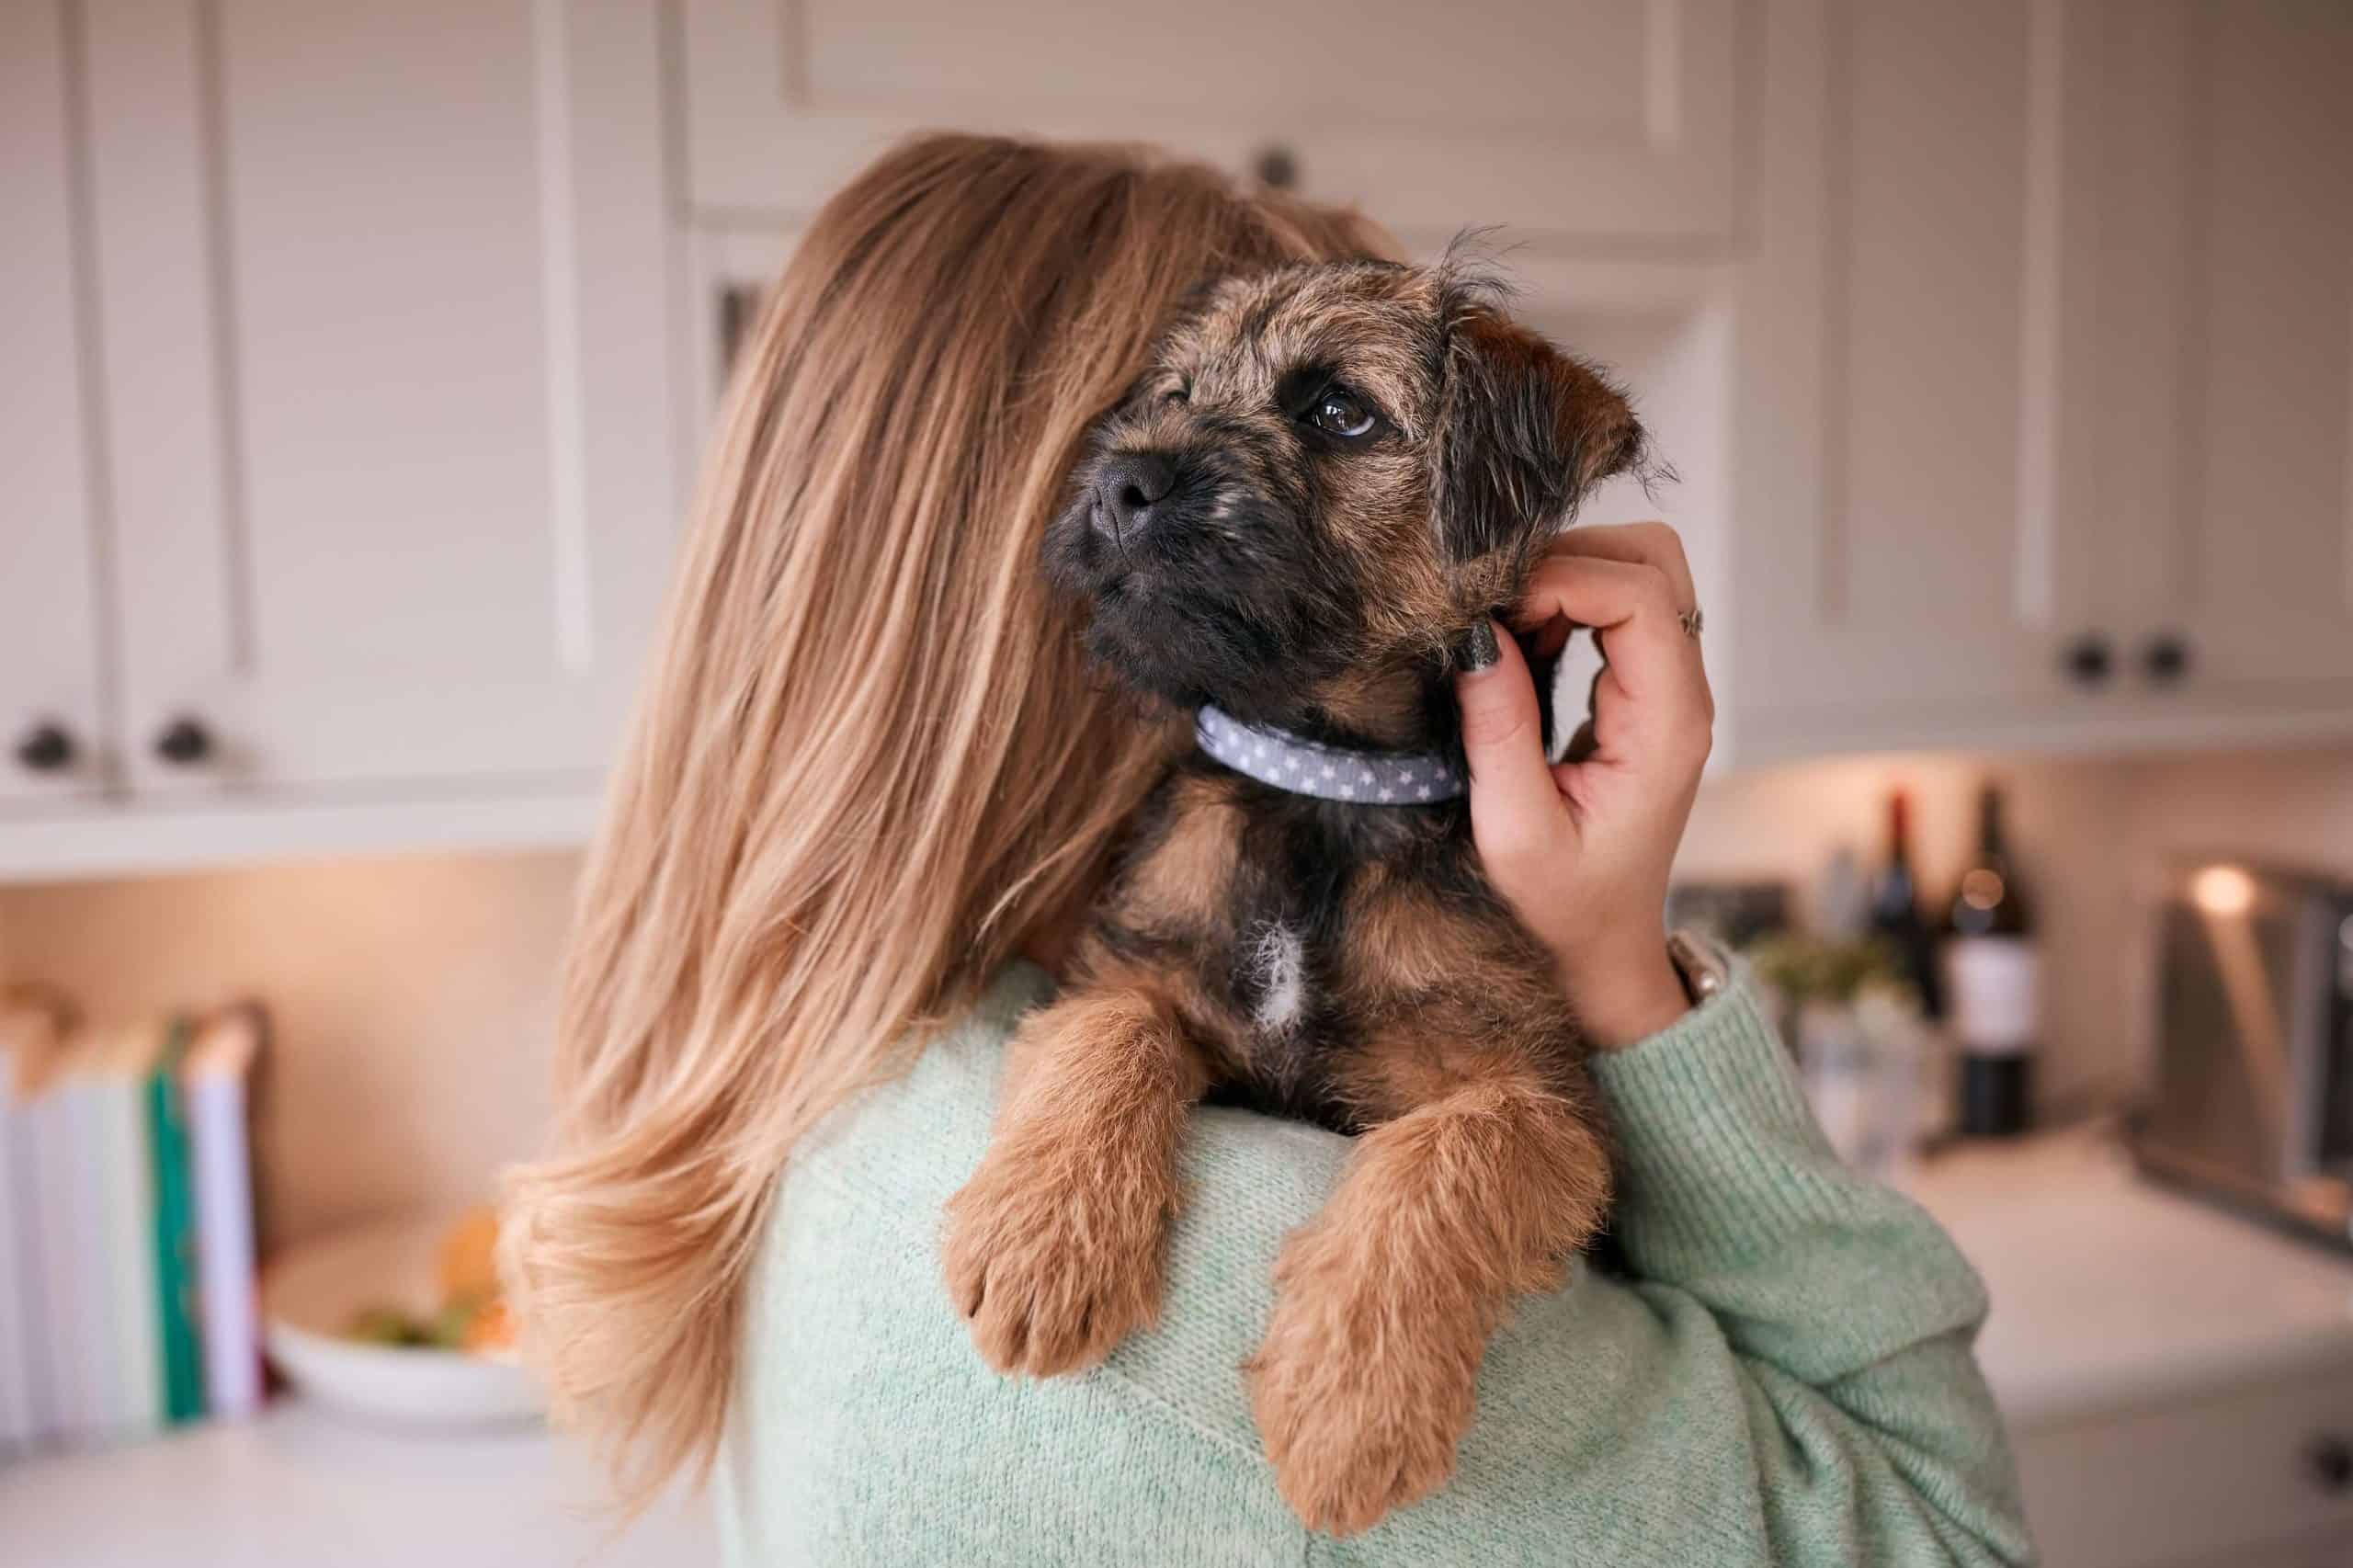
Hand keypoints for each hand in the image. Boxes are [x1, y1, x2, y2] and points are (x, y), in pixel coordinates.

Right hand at [1454, 522, 1713, 1048]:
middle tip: (1499, 607)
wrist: (1604, 943)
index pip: (1641, 596)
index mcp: (1667, 728)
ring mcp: (1670, 688)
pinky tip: (1522, 639)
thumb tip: (1477, 636)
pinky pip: (1620, 604)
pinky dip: (1567, 598)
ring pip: (1641, 570)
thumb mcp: (1516, 832)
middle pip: (1655, 560)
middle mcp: (1684, 696)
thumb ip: (1501, 731)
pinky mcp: (1644, 689)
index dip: (1564, 577)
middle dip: (1570, 559)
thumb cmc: (1563, 904)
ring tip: (1507, 624)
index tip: (1493, 610)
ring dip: (1569, 574)